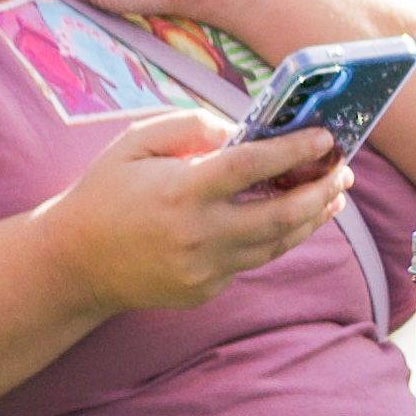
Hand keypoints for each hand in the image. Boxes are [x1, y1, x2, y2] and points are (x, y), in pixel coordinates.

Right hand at [29, 109, 354, 314]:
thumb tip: (244, 130)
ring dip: (310, 218)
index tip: (326, 137)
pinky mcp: (204, 290)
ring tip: (331, 194)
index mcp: (181, 190)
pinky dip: (273, 238)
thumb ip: (192, 126)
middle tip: (343, 171)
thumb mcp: (137, 142)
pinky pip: (250, 261)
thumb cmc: (105, 192)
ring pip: (276, 243)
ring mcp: (203, 269)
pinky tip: (289, 219)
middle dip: (321, 190)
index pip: (254, 166)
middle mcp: (198, 234)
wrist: (73, 262)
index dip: (296, 149)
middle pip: (282, 214)